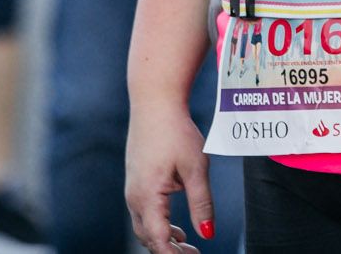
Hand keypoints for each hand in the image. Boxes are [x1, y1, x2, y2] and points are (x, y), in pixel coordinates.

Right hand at [125, 102, 212, 253]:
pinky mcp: (135, 181)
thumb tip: (208, 234)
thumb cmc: (176, 131)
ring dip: (164, 239)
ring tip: (187, 244)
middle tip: (196, 253)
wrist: (154, 102)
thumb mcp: (195, 168)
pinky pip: (144, 214)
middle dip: (170, 251)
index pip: (159, 240)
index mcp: (148, 196)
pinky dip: (159, 225)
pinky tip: (177, 227)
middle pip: (148, 238)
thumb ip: (201, 203)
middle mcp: (134, 197)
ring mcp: (132, 189)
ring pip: (144, 227)